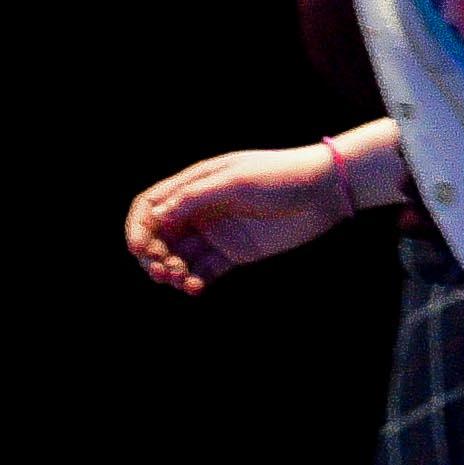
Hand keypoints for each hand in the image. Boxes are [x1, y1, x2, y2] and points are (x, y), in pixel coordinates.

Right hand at [125, 139, 369, 293]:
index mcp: (195, 186)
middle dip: (152, 255)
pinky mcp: (234, 252)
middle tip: (163, 269)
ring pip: (178, 257)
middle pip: (158, 237)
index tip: (139, 249)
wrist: (325, 190)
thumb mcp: (236, 180)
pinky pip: (203, 271)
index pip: (150, 207)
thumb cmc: (281, 176)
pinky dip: (192, 281)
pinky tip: (195, 288)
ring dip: (170, 271)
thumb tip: (156, 214)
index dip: (138, 228)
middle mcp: (200, 210)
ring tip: (180, 279)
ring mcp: (216, 232)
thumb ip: (195, 196)